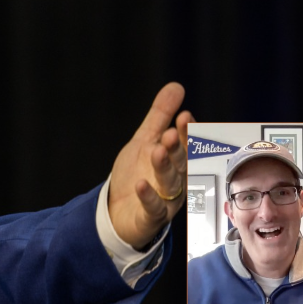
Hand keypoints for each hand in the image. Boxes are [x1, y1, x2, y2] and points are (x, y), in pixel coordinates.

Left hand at [107, 83, 194, 250]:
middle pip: (179, 163)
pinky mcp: (151, 217)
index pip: (184, 144)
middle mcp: (175, 180)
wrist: (117, 211)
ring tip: (157, 151)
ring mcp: (165, 200)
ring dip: (164, 167)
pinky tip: (141, 184)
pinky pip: (152, 207)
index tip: (184, 116)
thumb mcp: (144, 141)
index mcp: (175, 161)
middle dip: (176, 148)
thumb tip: (176, 86)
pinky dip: (148, 196)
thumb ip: (160, 116)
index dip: (184, 132)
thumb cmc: (136, 174)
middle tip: (170, 134)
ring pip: (169, 183)